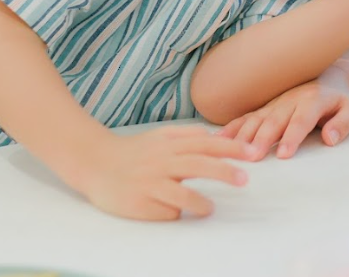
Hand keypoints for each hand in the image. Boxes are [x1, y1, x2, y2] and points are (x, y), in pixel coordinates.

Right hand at [78, 125, 252, 220]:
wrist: (95, 162)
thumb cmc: (133, 151)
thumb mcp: (160, 136)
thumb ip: (186, 135)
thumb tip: (214, 136)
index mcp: (170, 144)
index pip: (206, 144)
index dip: (231, 148)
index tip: (252, 153)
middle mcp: (162, 161)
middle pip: (199, 165)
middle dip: (224, 171)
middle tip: (245, 179)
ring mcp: (150, 182)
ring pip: (181, 193)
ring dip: (200, 202)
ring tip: (210, 208)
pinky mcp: (139, 203)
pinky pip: (164, 210)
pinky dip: (174, 212)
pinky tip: (178, 213)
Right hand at [218, 67, 348, 158]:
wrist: (327, 76)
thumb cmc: (338, 99)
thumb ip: (343, 124)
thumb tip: (330, 139)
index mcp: (312, 101)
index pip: (301, 120)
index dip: (292, 137)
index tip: (285, 155)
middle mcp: (289, 101)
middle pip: (274, 121)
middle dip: (263, 139)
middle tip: (254, 158)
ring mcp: (274, 104)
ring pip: (256, 120)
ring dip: (244, 136)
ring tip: (232, 153)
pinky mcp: (264, 108)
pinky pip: (246, 118)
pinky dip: (232, 129)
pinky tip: (218, 141)